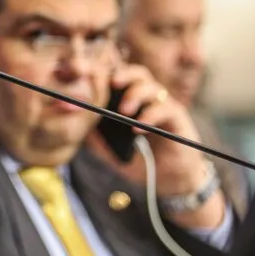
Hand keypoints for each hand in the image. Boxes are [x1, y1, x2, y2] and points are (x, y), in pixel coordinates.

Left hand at [108, 63, 225, 227]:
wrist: (169, 182)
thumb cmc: (140, 162)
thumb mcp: (111, 151)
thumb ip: (96, 138)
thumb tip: (77, 123)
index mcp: (132, 101)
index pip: (121, 77)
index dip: (108, 73)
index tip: (94, 78)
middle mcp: (149, 100)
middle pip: (138, 73)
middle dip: (124, 75)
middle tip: (112, 84)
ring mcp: (164, 107)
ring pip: (152, 87)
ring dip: (136, 95)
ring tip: (123, 111)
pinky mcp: (178, 120)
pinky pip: (166, 109)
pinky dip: (150, 116)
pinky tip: (138, 129)